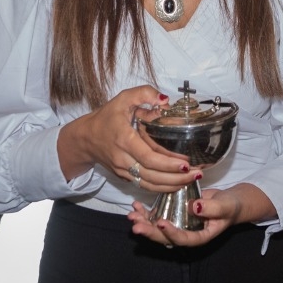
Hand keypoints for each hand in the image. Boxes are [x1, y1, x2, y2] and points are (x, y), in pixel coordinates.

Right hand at [57, 85, 192, 186]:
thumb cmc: (106, 117)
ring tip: (191, 179)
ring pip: (149, 185)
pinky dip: (161, 188)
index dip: (168, 163)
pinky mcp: (124, 177)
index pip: (148, 157)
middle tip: (196, 173)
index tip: (186, 163)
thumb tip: (165, 99)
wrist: (86, 138)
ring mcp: (123, 170)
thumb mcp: (123, 98)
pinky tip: (177, 184)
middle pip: (151, 175)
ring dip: (171, 185)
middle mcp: (123, 158)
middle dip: (175, 177)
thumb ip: (144, 94)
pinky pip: (144, 186)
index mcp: (124, 139)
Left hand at [128, 187, 245, 247]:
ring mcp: (178, 224)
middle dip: (150, 231)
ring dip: (143, 222)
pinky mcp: (173, 214)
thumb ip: (211, 209)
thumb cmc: (230, 206)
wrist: (229, 202)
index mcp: (199, 237)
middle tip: (136, 226)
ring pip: (157, 228)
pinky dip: (146, 211)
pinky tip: (135, 205)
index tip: (161, 223)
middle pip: (165, 237)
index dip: (171, 233)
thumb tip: (194, 207)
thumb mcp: (225, 207)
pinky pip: (157, 215)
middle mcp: (185, 233)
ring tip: (131, 216)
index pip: (183, 239)